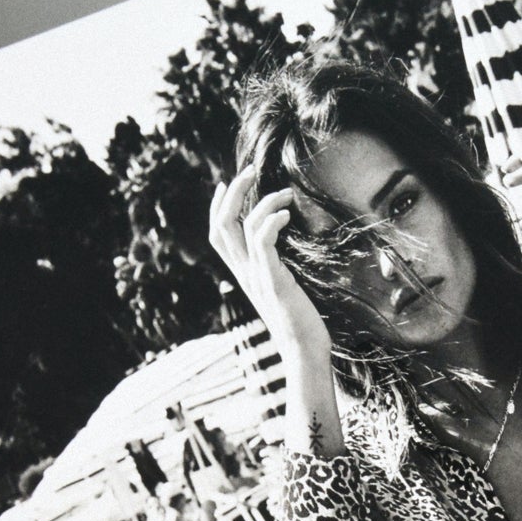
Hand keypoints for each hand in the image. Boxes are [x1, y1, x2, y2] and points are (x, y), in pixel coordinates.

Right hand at [208, 160, 331, 358]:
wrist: (304, 351)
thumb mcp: (283, 290)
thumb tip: (283, 254)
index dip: (217, 207)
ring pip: (240, 227)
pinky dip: (270, 221)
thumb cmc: (301, 322)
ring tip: (285, 192)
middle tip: (250, 170)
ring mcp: (255, 276)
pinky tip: (286, 214)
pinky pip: (261, 242)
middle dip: (233, 192)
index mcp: (244, 273)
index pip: (217, 234)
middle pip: (221, 224)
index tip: (225, 183)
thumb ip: (276, 270)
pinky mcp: (272, 280)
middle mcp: (244, 273)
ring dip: (262, 201)